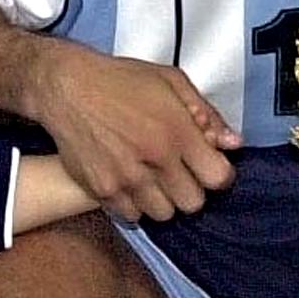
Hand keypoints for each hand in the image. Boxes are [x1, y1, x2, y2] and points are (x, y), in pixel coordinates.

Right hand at [29, 43, 239, 222]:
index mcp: (176, 132)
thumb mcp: (170, 81)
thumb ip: (205, 114)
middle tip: (179, 172)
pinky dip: (136, 204)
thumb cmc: (120, 81)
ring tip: (153, 178)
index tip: (208, 166)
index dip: (218, 174)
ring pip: (163, 214)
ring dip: (164, 200)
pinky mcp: (102, 190)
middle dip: (191, 189)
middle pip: (193, 204)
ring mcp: (126, 179)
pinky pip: (132, 216)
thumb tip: (232, 143)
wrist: (66, 88)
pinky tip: (131, 182)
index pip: (218, 178)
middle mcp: (154, 160)